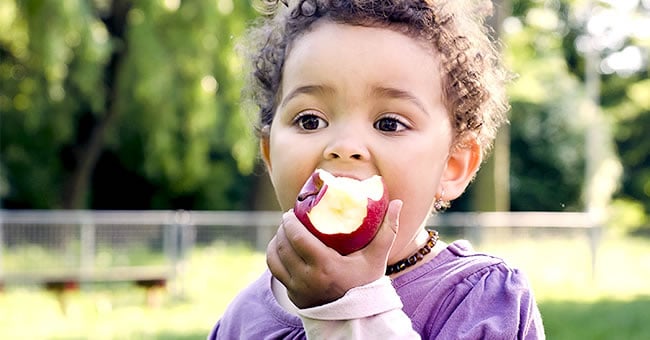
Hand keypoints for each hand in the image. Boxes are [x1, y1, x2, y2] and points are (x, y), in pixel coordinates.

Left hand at [266, 199, 401, 308]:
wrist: (357, 316)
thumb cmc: (367, 283)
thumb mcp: (377, 257)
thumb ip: (388, 230)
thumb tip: (398, 202)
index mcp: (326, 266)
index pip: (298, 238)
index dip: (289, 223)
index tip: (290, 212)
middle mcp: (308, 278)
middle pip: (284, 246)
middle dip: (282, 229)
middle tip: (287, 219)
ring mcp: (297, 289)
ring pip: (275, 259)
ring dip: (275, 242)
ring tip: (282, 232)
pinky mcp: (292, 295)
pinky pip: (275, 272)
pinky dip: (274, 257)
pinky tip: (279, 248)